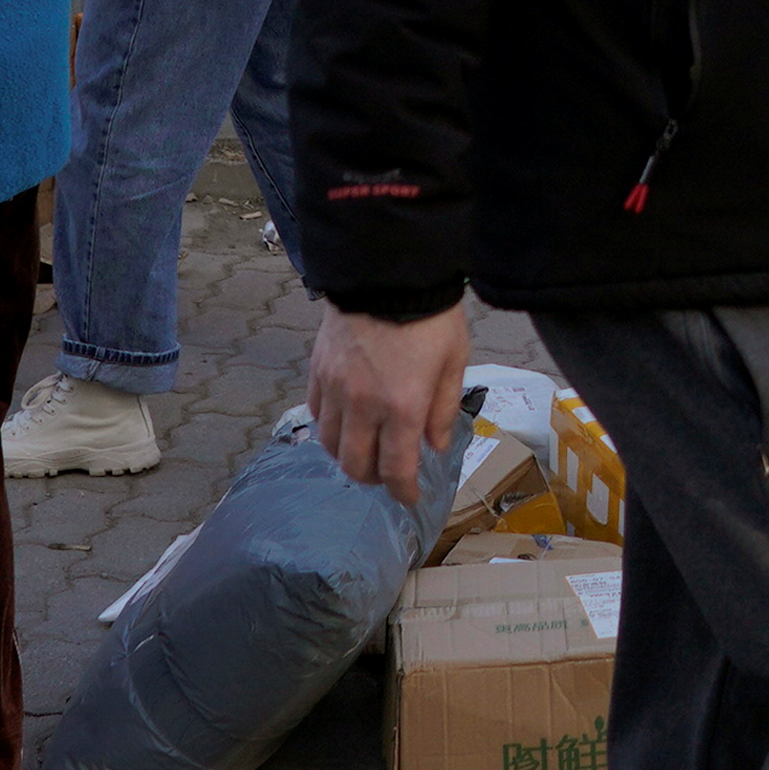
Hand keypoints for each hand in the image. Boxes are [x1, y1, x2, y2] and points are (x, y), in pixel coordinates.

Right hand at [307, 297, 469, 510]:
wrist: (388, 270)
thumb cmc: (430, 315)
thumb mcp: (454, 361)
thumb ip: (442, 409)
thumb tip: (435, 446)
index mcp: (402, 406)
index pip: (395, 469)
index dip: (402, 492)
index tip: (409, 499)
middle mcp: (363, 404)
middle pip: (355, 465)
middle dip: (372, 479)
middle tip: (386, 476)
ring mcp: (335, 387)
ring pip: (328, 443)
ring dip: (346, 456)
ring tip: (362, 451)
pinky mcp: (317, 369)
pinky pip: (314, 412)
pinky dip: (327, 426)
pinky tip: (343, 421)